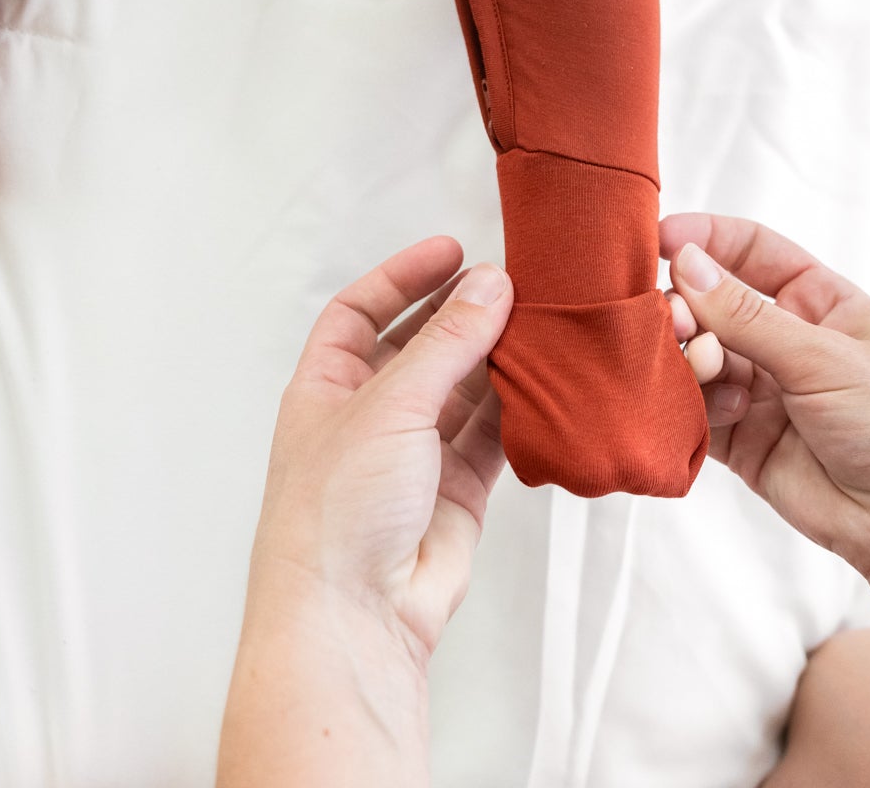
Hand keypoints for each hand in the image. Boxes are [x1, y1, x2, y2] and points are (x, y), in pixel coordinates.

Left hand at [243, 236, 512, 670]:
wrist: (351, 617)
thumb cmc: (335, 511)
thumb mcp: (389, 404)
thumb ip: (448, 342)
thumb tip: (491, 284)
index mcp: (325, 389)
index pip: (360, 312)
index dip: (403, 278)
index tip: (452, 251)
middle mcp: (367, 418)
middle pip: (420, 347)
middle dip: (461, 316)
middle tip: (511, 285)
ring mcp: (412, 456)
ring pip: (463, 390)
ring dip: (497, 360)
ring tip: (538, 325)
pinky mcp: (455, 493)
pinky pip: (492, 436)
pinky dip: (518, 410)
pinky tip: (544, 384)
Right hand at [659, 212, 869, 587]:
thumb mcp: (824, 356)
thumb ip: (748, 316)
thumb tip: (686, 264)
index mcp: (816, 300)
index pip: (749, 250)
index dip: (704, 240)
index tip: (659, 239)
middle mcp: (783, 338)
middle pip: (711, 302)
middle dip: (688, 306)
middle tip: (678, 321)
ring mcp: (760, 388)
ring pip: (697, 355)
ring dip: (690, 357)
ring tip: (706, 368)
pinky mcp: (740, 437)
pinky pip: (694, 409)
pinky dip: (694, 404)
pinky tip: (725, 412)